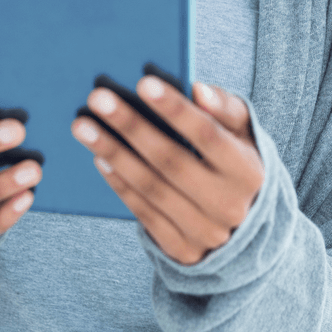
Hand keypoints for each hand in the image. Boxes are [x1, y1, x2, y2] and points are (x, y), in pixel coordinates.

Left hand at [71, 77, 264, 264]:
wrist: (244, 226)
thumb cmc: (235, 159)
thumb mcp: (242, 132)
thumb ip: (224, 108)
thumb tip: (198, 90)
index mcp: (248, 171)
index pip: (208, 135)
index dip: (175, 109)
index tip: (142, 82)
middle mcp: (230, 205)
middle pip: (171, 161)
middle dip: (131, 126)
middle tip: (98, 98)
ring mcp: (205, 232)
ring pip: (151, 188)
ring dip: (113, 153)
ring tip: (84, 126)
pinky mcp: (181, 249)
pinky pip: (144, 213)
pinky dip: (120, 184)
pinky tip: (100, 158)